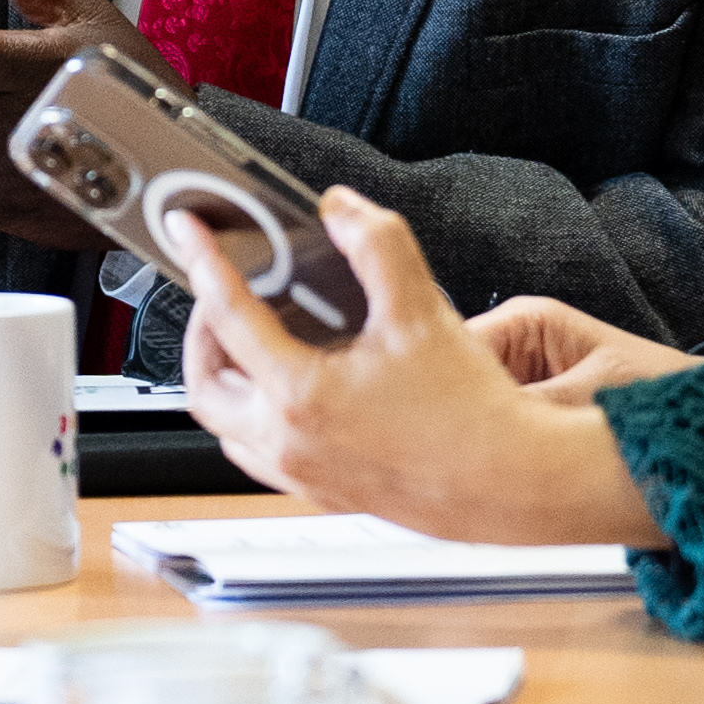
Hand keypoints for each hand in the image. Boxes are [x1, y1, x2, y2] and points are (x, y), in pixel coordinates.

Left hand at [176, 184, 663, 544]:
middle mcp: (287, 441)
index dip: (204, 262)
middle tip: (219, 295)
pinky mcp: (322, 493)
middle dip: (201, 332)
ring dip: (225, 379)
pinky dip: (253, 419)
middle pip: (204, 383)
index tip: (189, 233)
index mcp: (300, 395)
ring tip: (249, 342)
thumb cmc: (473, 416)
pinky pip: (259, 457)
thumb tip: (342, 211)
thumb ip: (376, 247)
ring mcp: (300, 474)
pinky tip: (288, 394)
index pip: (227, 316)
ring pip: (225, 427)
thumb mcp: (423, 311)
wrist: (515, 485)